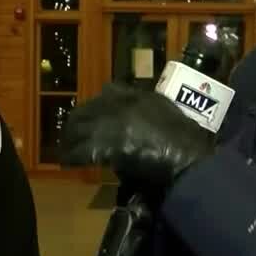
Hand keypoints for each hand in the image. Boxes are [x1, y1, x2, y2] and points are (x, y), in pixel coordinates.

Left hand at [60, 83, 212, 191]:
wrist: (190, 157)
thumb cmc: (187, 142)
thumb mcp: (168, 116)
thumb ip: (147, 116)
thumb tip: (130, 131)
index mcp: (139, 96)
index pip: (109, 92)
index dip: (95, 107)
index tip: (90, 117)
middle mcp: (122, 103)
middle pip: (87, 111)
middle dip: (75, 125)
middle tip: (69, 138)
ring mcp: (113, 122)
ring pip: (80, 129)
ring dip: (70, 141)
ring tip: (65, 153)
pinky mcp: (108, 143)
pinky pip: (82, 150)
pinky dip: (72, 157)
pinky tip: (67, 163)